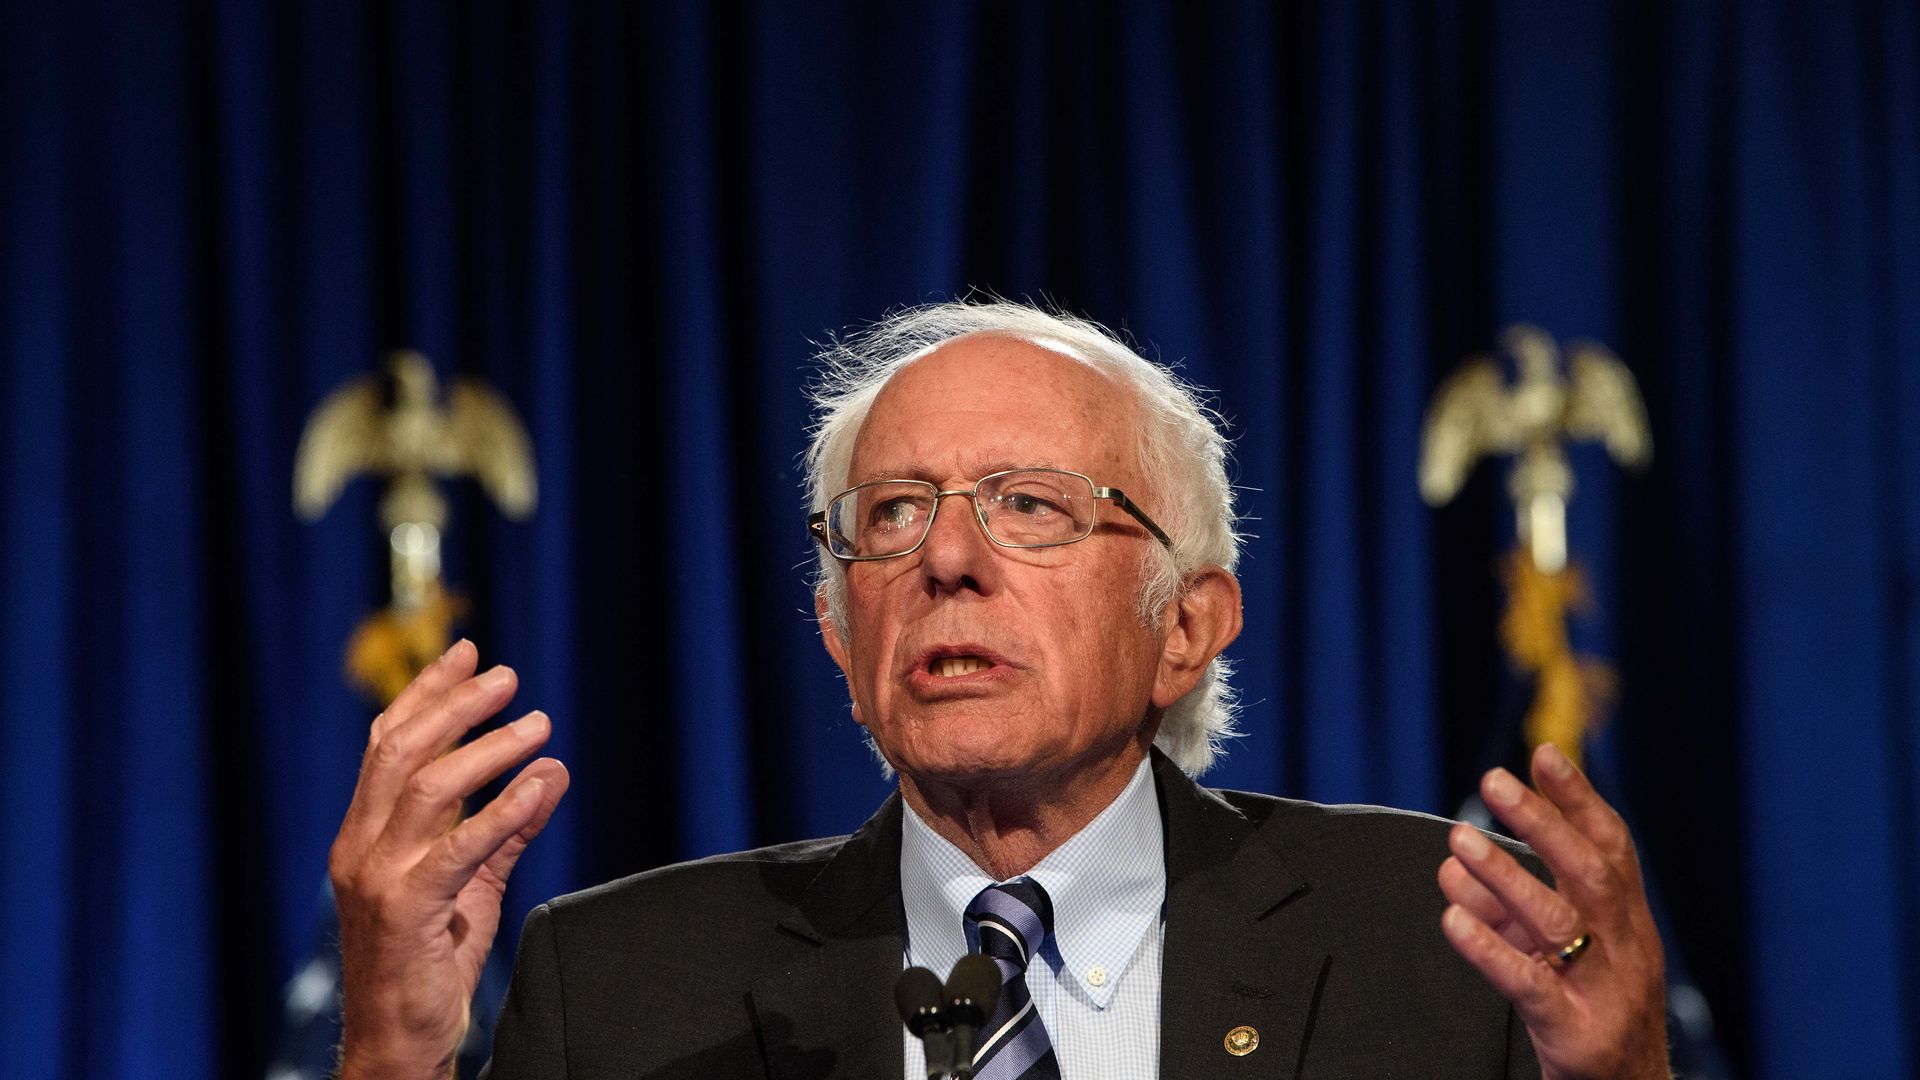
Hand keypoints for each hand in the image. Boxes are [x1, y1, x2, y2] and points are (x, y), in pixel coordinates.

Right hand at [329, 640, 569, 1079]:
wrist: (398, 1041)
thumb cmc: (429, 963)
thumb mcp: (473, 884)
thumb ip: (508, 828)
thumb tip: (551, 771)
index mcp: (365, 835)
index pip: (388, 744)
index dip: (427, 693)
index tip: (468, 653)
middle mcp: (361, 849)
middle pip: (401, 752)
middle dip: (455, 705)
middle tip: (508, 677)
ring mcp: (377, 879)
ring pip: (427, 788)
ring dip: (488, 749)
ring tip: (538, 725)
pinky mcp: (406, 912)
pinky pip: (457, 849)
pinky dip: (500, 810)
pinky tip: (536, 785)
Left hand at [1437, 743, 1668, 1079]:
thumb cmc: (1590, 1012)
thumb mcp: (1559, 950)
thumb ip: (1512, 905)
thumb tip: (1454, 861)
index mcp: (1629, 922)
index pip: (1612, 848)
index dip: (1578, 799)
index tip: (1544, 753)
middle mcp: (1626, 949)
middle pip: (1589, 872)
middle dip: (1542, 822)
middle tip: (1493, 780)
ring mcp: (1604, 991)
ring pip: (1558, 922)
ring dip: (1505, 876)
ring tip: (1458, 842)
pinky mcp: (1576, 1033)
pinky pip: (1529, 985)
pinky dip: (1489, 949)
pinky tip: (1452, 921)